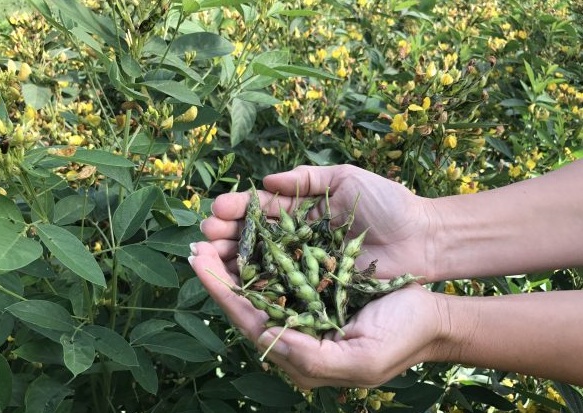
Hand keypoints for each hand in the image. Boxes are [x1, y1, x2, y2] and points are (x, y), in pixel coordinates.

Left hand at [188, 241, 444, 388]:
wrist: (433, 316)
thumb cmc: (402, 338)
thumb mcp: (361, 359)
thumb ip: (313, 358)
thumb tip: (270, 340)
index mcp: (300, 351)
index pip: (250, 321)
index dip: (222, 292)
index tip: (199, 263)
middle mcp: (297, 328)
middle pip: (248, 300)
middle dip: (220, 273)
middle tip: (195, 244)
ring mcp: (307, 305)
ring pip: (262, 282)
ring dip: (237, 258)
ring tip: (213, 233)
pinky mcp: (319, 286)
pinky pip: (284, 268)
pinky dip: (265, 249)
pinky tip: (250, 232)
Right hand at [200, 164, 435, 279]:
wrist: (424, 238)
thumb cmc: (390, 204)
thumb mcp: (347, 179)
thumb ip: (307, 179)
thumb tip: (266, 182)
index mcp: (305, 210)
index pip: (264, 210)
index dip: (239, 210)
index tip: (215, 210)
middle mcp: (301, 238)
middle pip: (257, 237)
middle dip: (228, 236)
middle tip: (204, 237)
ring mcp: (309, 264)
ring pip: (266, 263)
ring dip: (236, 260)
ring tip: (209, 258)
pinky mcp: (321, 288)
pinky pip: (288, 285)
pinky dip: (263, 284)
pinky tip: (238, 282)